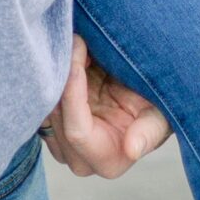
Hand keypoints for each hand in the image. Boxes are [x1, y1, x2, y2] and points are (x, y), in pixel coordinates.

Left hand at [40, 34, 169, 179]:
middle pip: (56, 117)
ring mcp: (60, 144)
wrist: (144, 93)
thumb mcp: (160, 114)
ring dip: (55, 72)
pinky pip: (38, 100)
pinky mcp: (49, 126)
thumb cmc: (157, 105)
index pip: (77, 132)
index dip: (73, 91)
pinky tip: (65, 54)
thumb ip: (148, 132)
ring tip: (75, 42)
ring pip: (44, 107)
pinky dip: (49, 75)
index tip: (80, 48)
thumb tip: (132, 149)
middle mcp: (80, 160)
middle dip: (63, 75)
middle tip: (77, 36)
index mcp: (108, 162)